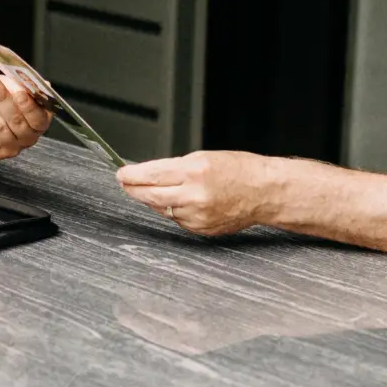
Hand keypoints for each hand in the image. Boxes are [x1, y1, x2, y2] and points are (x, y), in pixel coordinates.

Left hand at [0, 73, 51, 160]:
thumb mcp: (11, 85)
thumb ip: (19, 85)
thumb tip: (25, 82)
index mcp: (39, 122)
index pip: (38, 119)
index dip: (29, 107)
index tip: (19, 92)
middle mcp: (26, 139)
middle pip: (16, 121)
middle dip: (1, 98)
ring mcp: (8, 149)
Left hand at [115, 150, 276, 237]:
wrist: (265, 192)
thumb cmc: (239, 170)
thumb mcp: (203, 157)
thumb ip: (174, 168)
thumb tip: (149, 175)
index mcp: (194, 172)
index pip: (151, 175)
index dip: (131, 176)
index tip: (121, 174)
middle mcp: (194, 195)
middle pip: (150, 196)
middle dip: (134, 190)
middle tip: (126, 183)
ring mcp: (197, 215)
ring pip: (163, 209)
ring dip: (157, 200)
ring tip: (166, 188)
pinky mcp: (201, 229)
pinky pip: (177, 220)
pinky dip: (175, 210)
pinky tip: (185, 201)